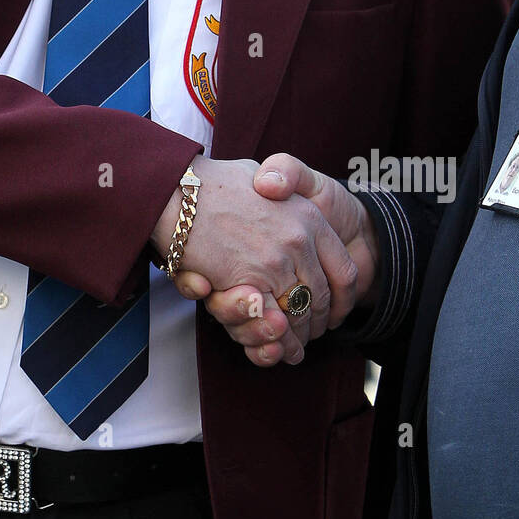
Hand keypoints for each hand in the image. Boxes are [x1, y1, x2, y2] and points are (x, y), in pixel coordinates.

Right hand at [151, 155, 358, 364]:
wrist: (174, 187)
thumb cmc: (218, 180)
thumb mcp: (261, 169)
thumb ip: (283, 177)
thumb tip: (280, 187)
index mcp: (309, 216)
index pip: (343, 271)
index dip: (342, 299)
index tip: (334, 312)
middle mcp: (298, 240)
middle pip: (321, 299)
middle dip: (314, 324)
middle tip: (307, 335)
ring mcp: (274, 263)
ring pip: (297, 315)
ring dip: (295, 338)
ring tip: (291, 348)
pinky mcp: (247, 284)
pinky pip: (270, 322)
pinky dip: (273, 341)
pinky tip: (276, 348)